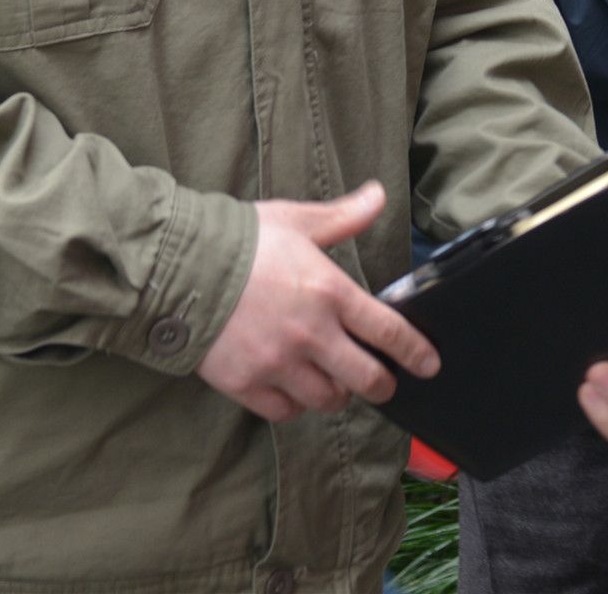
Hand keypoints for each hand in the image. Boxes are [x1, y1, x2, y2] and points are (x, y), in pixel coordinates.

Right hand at [197, 182, 434, 423]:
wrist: (178, 269)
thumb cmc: (240, 241)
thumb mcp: (297, 221)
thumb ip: (343, 217)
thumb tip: (378, 196)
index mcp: (330, 292)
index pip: (387, 330)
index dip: (414, 352)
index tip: (429, 366)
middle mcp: (311, 334)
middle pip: (365, 378)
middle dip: (381, 384)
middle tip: (383, 383)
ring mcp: (278, 364)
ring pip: (327, 399)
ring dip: (337, 394)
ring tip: (334, 383)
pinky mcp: (246, 384)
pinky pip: (285, 411)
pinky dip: (295, 405)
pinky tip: (294, 391)